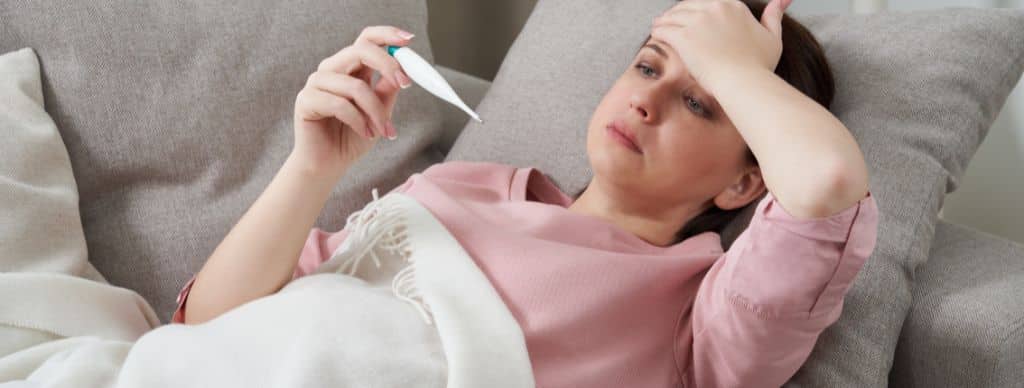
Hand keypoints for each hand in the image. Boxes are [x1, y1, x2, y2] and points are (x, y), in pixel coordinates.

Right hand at [291, 25, 415, 175]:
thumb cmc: (353, 137)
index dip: (386, 35)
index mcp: (350, 68)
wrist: (329, 165)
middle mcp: (332, 70)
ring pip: (355, 86)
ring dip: (375, 111)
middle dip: (388, 66)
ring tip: (382, 131)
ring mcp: (316, 83)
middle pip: (360, 51)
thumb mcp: (380, 111)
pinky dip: (358, 121)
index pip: (366, 39)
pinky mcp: (306, 100)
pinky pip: (339, 104)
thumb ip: (389, 89)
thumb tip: (404, 69)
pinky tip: (364, 133)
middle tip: (406, 84)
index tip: (408, 40)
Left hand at [651, 0, 791, 89]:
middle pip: (687, 6)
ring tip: (659, 27)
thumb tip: (782, 0)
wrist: (743, 82)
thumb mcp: (773, 37)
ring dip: (665, 20)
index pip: (705, 2)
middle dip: (677, 14)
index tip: (689, 18)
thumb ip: (774, 16)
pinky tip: (655, 34)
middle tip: (670, 22)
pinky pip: (664, 29)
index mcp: (733, 6)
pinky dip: (658, 30)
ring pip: (673, 15)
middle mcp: (715, 8)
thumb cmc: (759, 66)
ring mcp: (698, 21)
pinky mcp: (684, 36)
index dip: (694, 10)